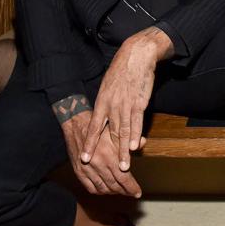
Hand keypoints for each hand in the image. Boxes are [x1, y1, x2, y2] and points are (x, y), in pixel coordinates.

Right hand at [61, 109, 141, 196]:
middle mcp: (98, 165)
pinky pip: (91, 188)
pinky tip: (106, 190)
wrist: (77, 124)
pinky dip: (100, 191)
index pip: (123, 177)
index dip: (131, 187)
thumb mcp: (116, 130)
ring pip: (102, 188)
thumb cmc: (99, 126)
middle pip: (114, 185)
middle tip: (131, 193)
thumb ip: (129, 140)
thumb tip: (143, 142)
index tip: (138, 193)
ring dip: (113, 192)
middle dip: (124, 191)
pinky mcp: (79, 172)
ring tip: (121, 191)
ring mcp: (87, 170)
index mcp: (109, 156)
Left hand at [81, 27, 173, 170]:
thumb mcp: (108, 85)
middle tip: (109, 170)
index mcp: (102, 101)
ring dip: (124, 150)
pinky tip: (134, 146)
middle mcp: (112, 105)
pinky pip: (136, 122)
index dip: (90, 144)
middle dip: (109, 153)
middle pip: (110, 134)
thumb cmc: (122, 69)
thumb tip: (104, 115)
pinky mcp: (139, 102)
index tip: (85, 159)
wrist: (136, 55)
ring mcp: (126, 104)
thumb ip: (107, 101)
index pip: (94, 127)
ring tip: (125, 166)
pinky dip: (136, 135)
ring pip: (124, 132)